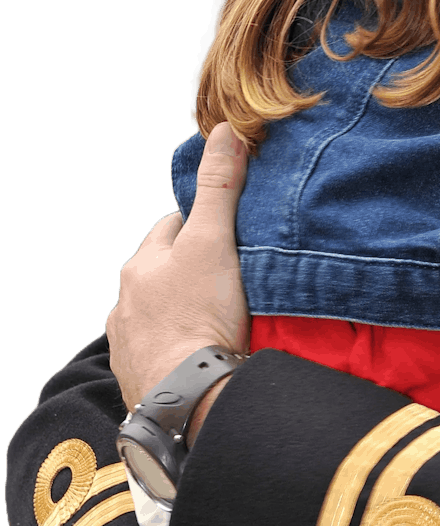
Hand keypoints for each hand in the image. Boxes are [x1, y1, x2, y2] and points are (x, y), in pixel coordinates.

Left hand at [107, 123, 250, 411]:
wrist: (188, 394)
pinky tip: (199, 354)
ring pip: (156, 314)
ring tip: (216, 320)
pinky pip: (158, 353)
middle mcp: (126, 301)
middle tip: (228, 276)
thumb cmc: (201, 314)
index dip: (201, 227)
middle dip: (187, 270)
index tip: (227, 234)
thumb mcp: (216, 242)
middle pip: (161, 273)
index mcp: (141, 265)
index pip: (172, 229)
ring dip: (179, 313)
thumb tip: (223, 131)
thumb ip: (219, 188)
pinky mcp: (138, 378)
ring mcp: (129, 342)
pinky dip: (176, 349)